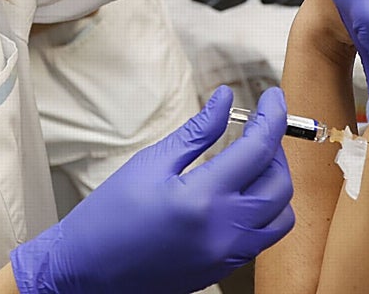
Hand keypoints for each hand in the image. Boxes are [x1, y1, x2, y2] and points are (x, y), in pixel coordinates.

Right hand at [10, 86, 294, 293]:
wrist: (87, 269)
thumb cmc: (110, 216)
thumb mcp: (151, 162)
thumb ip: (198, 131)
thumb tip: (225, 100)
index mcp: (203, 199)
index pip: (259, 149)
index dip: (272, 116)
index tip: (272, 97)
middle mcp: (224, 231)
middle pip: (279, 183)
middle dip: (275, 149)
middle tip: (257, 128)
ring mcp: (227, 255)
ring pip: (281, 215)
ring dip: (276, 183)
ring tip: (252, 162)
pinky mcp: (223, 269)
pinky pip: (263, 237)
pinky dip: (264, 211)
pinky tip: (241, 193)